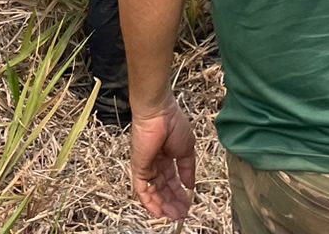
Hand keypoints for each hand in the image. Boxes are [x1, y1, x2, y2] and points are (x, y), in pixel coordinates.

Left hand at [130, 93, 195, 219]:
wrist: (159, 113)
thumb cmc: (173, 124)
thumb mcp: (187, 149)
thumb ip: (188, 168)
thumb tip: (190, 185)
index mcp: (167, 157)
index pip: (173, 181)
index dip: (180, 194)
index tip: (188, 204)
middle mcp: (155, 164)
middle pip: (164, 189)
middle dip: (173, 202)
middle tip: (182, 214)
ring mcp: (146, 166)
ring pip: (153, 192)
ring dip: (163, 205)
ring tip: (174, 215)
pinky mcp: (138, 167)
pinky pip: (142, 189)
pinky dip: (150, 202)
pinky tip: (159, 211)